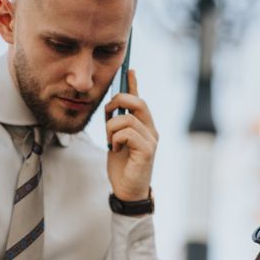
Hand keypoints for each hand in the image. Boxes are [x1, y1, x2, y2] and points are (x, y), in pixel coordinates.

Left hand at [104, 70, 157, 201]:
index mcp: (145, 127)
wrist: (128, 190)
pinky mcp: (147, 151)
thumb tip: (111, 108)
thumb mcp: (117, 141)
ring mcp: (151, 140)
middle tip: (107, 114)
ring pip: (127, 118)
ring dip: (111, 128)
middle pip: (138, 102)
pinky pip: (127, 133)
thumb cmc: (123, 167)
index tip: (129, 69)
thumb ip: (118, 126)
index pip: (140, 100)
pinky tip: (115, 149)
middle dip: (118, 102)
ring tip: (110, 142)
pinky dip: (116, 139)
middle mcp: (151, 131)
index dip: (134, 84)